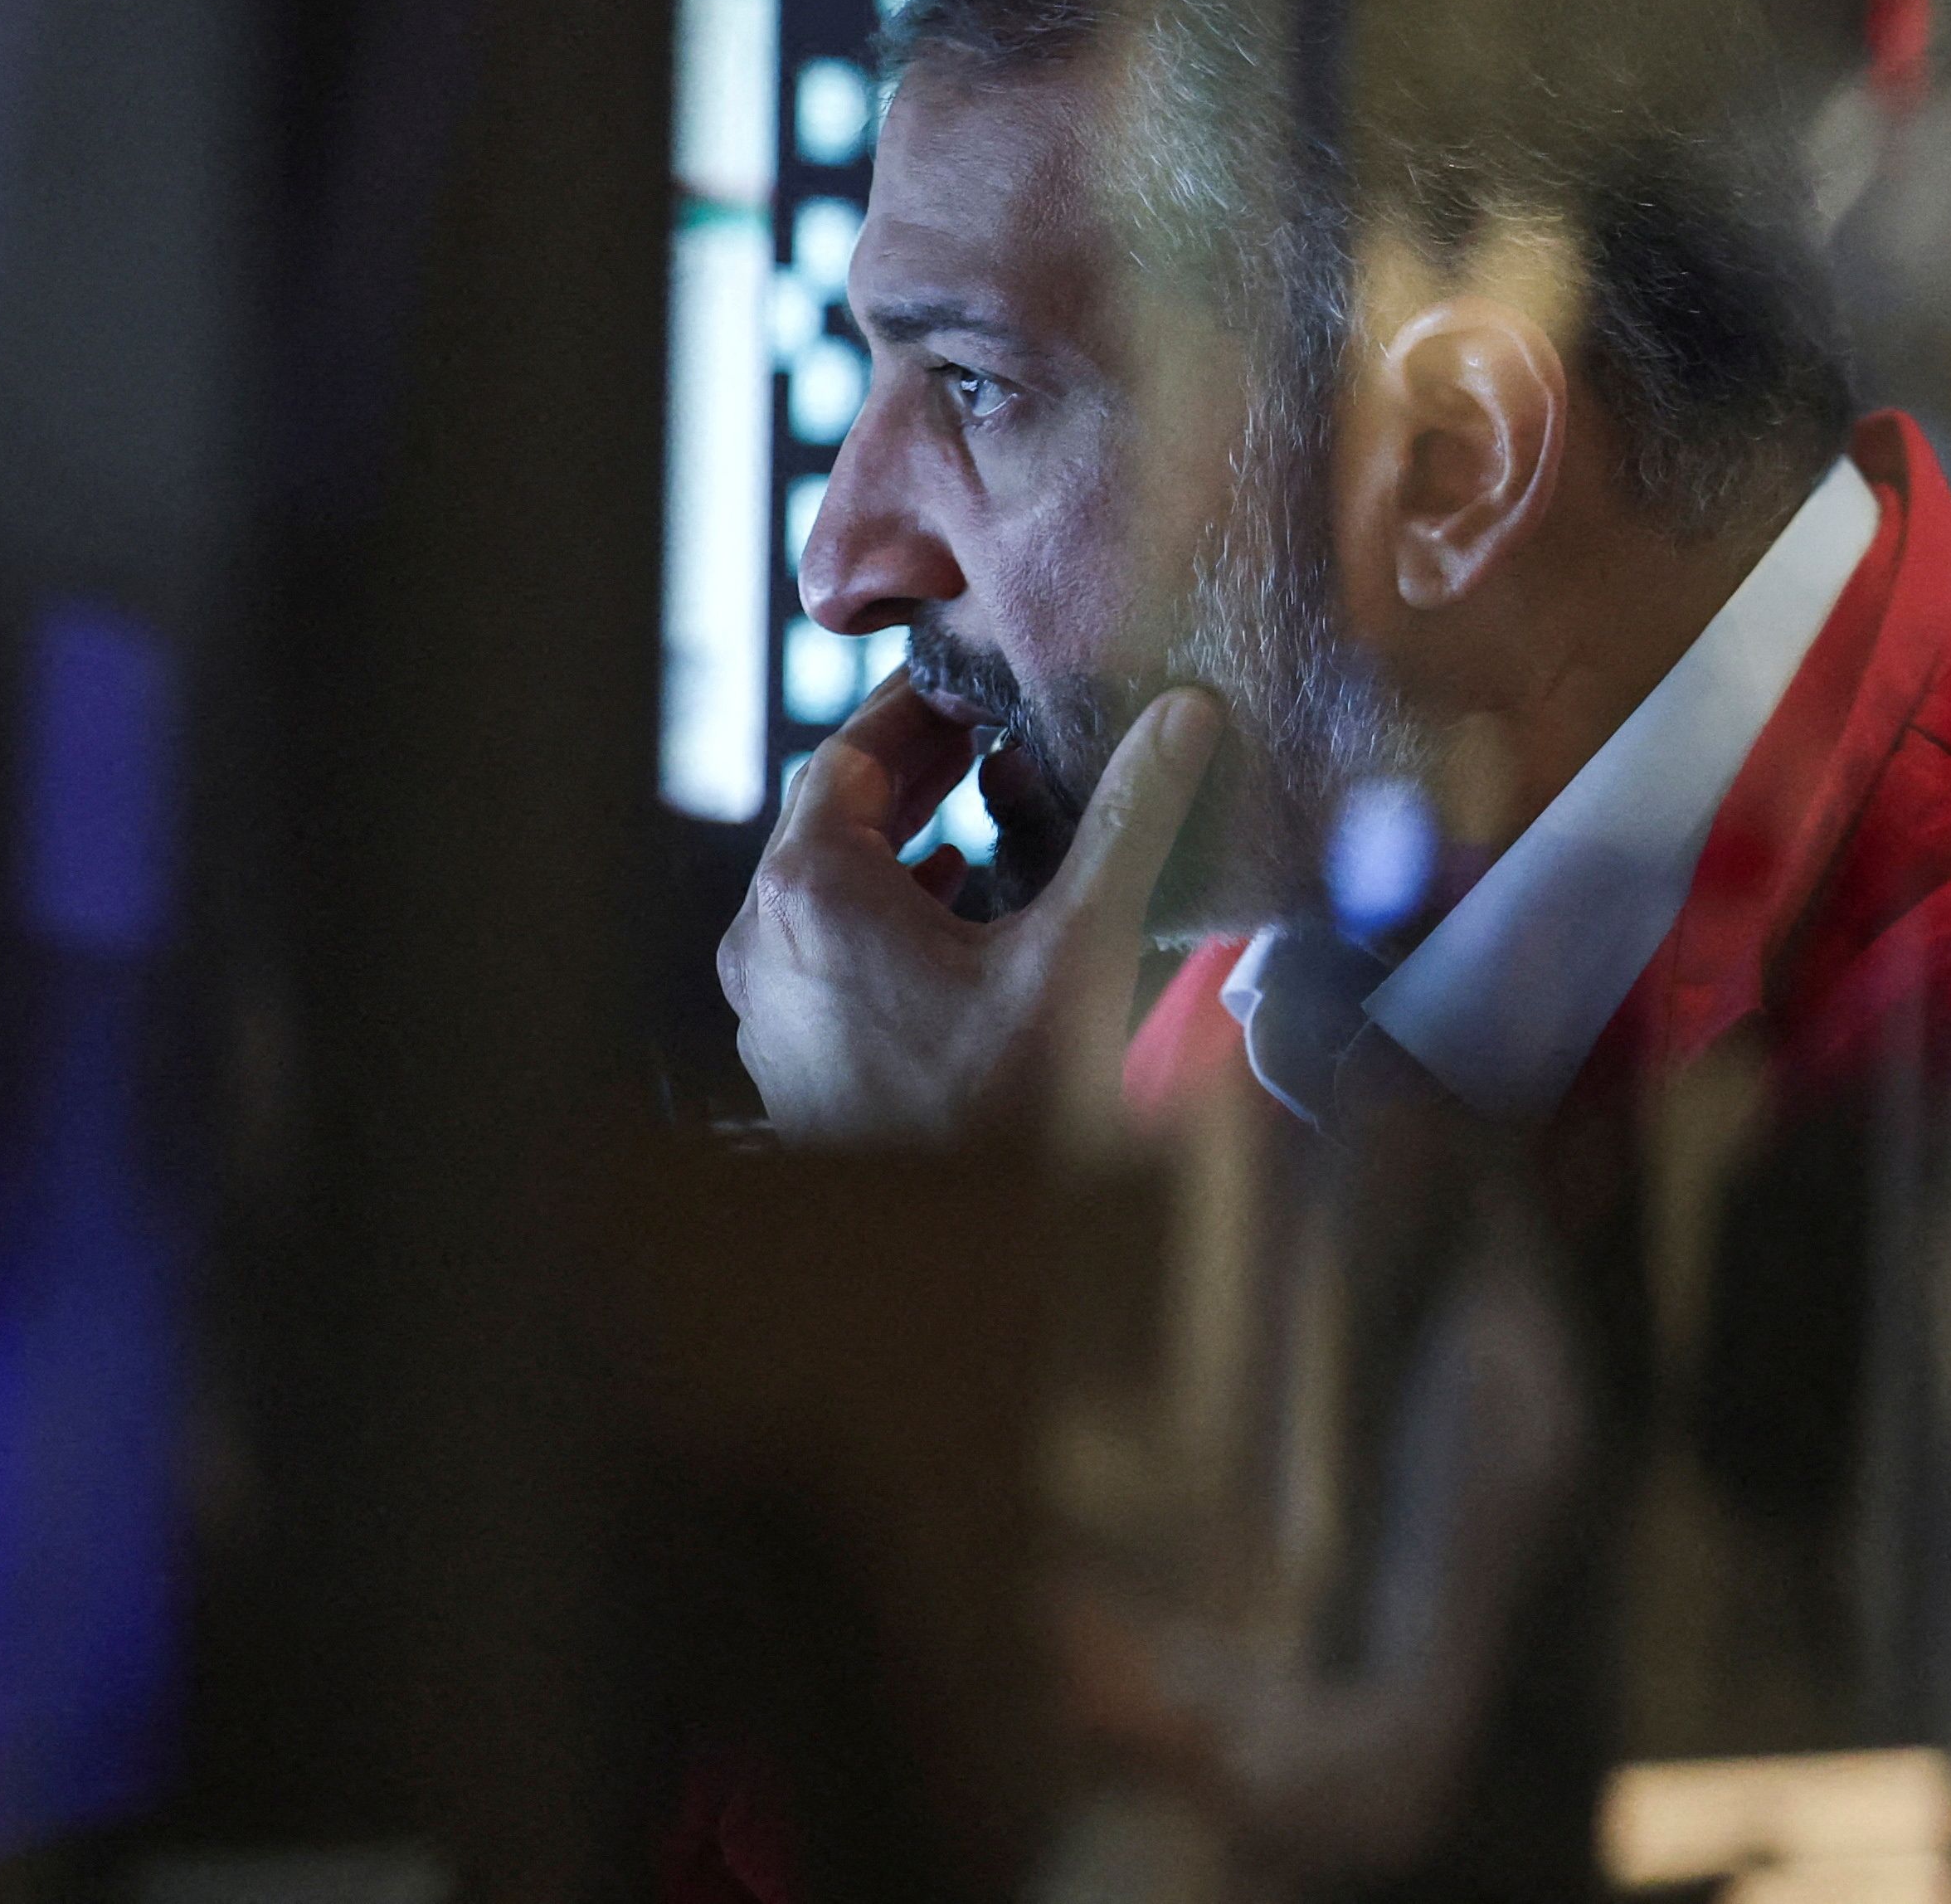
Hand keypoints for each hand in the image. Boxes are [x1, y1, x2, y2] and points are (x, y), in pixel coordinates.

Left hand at [718, 677, 1221, 1140]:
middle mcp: (766, 943)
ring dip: (898, 839)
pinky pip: (826, 946)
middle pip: (830, 817)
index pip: (848, 755)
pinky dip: (885, 906)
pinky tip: (950, 909)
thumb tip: (1184, 716)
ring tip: (975, 807)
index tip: (976, 686)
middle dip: (913, 770)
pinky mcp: (791, 1056)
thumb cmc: (1003, 1110)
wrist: (952, 1264)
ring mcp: (768, 1007)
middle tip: (986, 733)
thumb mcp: (1078, 948)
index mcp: (810, 895)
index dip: (915, 710)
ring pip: (826, 885)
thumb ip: (1130, 820)